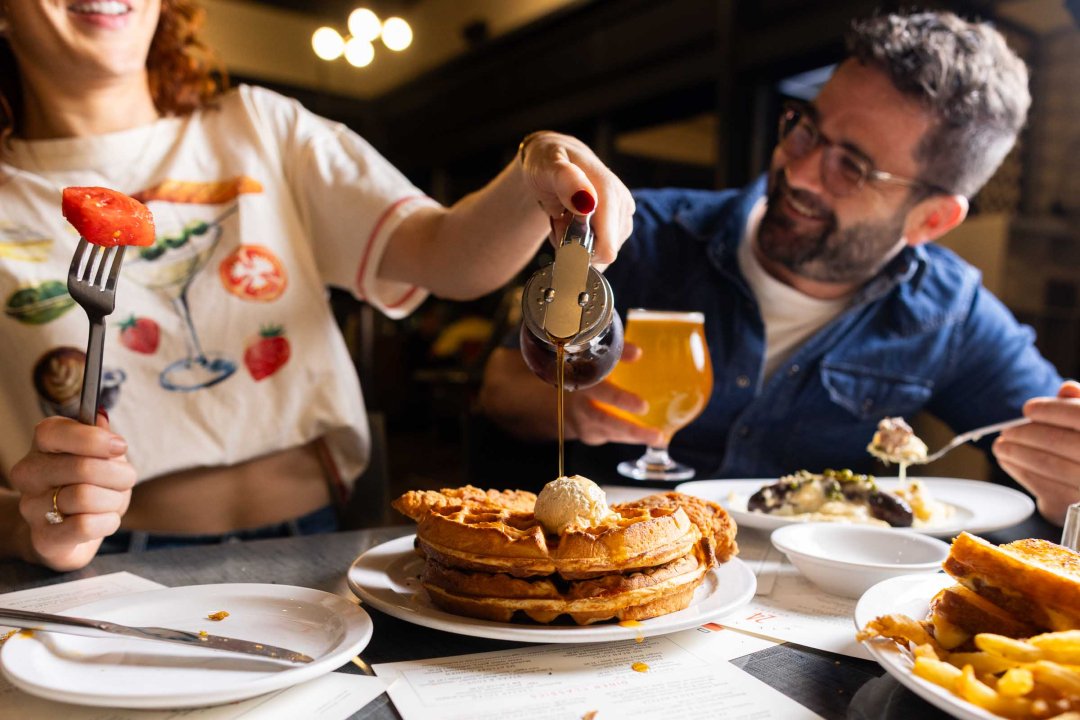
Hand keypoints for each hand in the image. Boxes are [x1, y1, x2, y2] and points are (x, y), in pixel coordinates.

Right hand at [9, 414, 135, 569]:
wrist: (69, 531)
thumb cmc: (90, 485)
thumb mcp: (103, 456)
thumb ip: (101, 436)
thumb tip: (100, 418)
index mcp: (42, 446)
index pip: (54, 432)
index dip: (94, 439)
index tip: (120, 447)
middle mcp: (29, 474)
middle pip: (82, 467)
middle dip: (119, 475)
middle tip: (125, 480)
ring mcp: (32, 507)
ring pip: (86, 497)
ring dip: (114, 500)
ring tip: (112, 502)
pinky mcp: (43, 538)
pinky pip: (84, 525)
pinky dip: (107, 522)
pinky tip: (105, 520)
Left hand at [519, 131, 634, 266]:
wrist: (555, 158)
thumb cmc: (547, 163)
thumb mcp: (546, 166)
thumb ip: (565, 180)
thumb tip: (588, 203)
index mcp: (608, 191)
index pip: (606, 248)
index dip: (579, 252)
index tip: (559, 232)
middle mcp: (622, 204)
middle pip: (602, 253)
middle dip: (577, 245)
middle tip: (559, 220)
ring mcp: (624, 215)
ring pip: (601, 252)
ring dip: (579, 243)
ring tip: (565, 217)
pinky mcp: (621, 223)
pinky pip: (602, 248)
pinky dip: (585, 242)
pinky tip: (573, 222)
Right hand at [564, 344, 665, 446]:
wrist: (561, 396)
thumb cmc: (585, 375)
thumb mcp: (596, 360)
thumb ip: (616, 354)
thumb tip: (637, 353)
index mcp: (581, 382)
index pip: (598, 391)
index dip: (619, 399)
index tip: (642, 406)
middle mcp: (579, 405)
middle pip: (602, 419)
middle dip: (628, 426)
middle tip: (653, 430)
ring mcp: (582, 423)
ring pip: (609, 432)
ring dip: (634, 436)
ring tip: (658, 438)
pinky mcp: (589, 434)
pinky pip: (610, 437)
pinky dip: (631, 438)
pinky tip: (650, 438)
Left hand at [993, 380, 1079, 525]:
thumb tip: (1065, 388)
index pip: (1079, 416)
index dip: (1052, 410)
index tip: (1028, 409)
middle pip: (1060, 442)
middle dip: (1026, 433)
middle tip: (1007, 430)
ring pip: (1049, 465)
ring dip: (1017, 452)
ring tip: (1001, 445)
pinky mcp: (1076, 510)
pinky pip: (1044, 487)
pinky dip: (1021, 471)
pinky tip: (1009, 462)